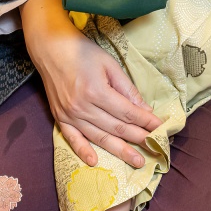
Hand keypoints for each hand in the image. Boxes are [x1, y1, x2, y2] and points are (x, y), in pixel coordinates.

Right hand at [20, 0, 158, 168]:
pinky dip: (83, 151)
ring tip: (136, 161)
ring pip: (99, 137)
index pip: (127, 112)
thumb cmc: (82, 52)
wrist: (50, 48)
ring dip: (119, 150)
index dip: (145, 121)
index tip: (160, 127)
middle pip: (116, 128)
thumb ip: (126, 89)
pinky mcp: (60, 118)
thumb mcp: (109, 64)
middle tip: (155, 147)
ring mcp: (69, 115)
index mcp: (96, 91)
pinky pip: (73, 139)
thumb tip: (144, 110)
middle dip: (138, 138)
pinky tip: (95, 161)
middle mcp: (82, 107)